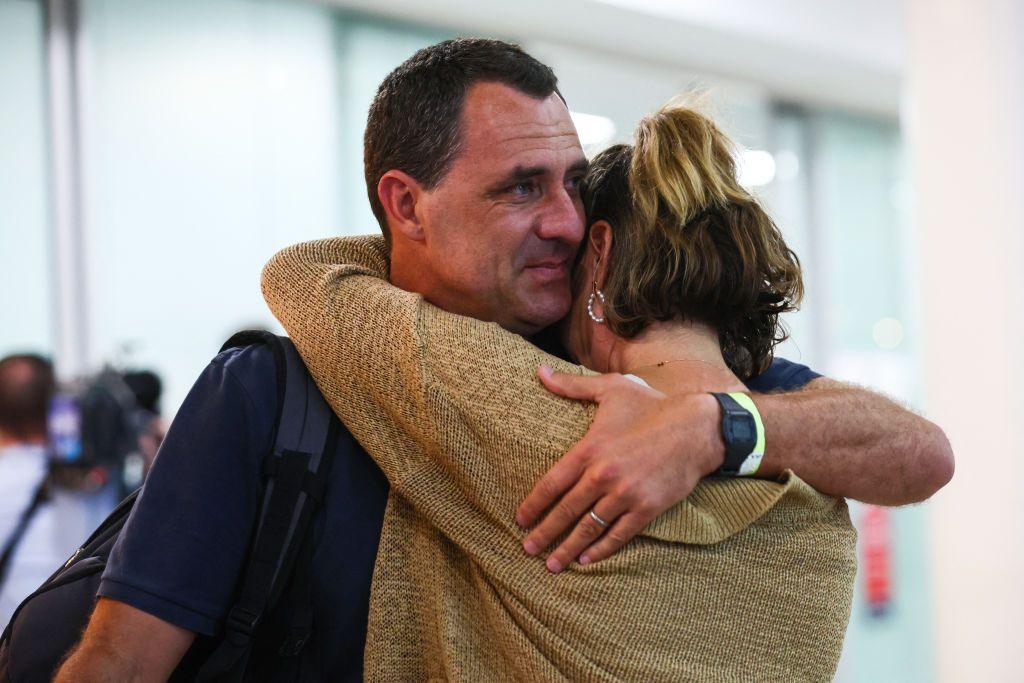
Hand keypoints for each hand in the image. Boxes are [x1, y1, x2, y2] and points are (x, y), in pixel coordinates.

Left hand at [516, 366, 724, 571]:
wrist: (696, 428)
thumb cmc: (651, 405)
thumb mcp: (610, 389)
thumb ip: (571, 386)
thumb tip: (539, 372)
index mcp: (590, 449)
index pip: (552, 483)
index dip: (534, 504)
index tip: (520, 519)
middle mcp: (604, 475)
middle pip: (566, 511)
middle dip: (544, 533)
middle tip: (527, 548)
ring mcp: (626, 494)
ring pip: (589, 527)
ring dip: (568, 548)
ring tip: (551, 564)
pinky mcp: (647, 508)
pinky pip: (619, 534)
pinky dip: (601, 550)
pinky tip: (586, 560)